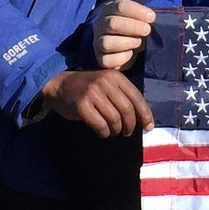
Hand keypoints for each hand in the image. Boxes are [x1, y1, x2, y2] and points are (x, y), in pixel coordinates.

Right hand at [39, 70, 153, 137]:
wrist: (59, 84)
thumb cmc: (86, 87)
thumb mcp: (106, 84)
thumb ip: (122, 95)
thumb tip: (141, 117)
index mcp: (115, 77)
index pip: (136, 97)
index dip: (145, 114)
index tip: (149, 127)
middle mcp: (105, 83)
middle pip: (127, 110)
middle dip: (130, 125)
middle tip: (127, 132)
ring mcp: (93, 94)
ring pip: (115, 119)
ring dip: (117, 130)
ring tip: (114, 131)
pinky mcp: (82, 106)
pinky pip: (101, 125)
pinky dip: (104, 132)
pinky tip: (102, 132)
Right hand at [92, 0, 155, 69]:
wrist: (124, 44)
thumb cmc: (134, 27)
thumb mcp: (138, 17)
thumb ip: (144, 16)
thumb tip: (151, 17)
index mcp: (110, 9)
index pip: (121, 6)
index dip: (137, 11)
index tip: (151, 17)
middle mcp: (101, 24)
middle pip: (112, 23)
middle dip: (133, 27)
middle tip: (147, 30)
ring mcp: (98, 42)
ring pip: (106, 42)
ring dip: (126, 43)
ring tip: (138, 43)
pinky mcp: (100, 58)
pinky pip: (106, 60)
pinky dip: (121, 58)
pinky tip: (130, 54)